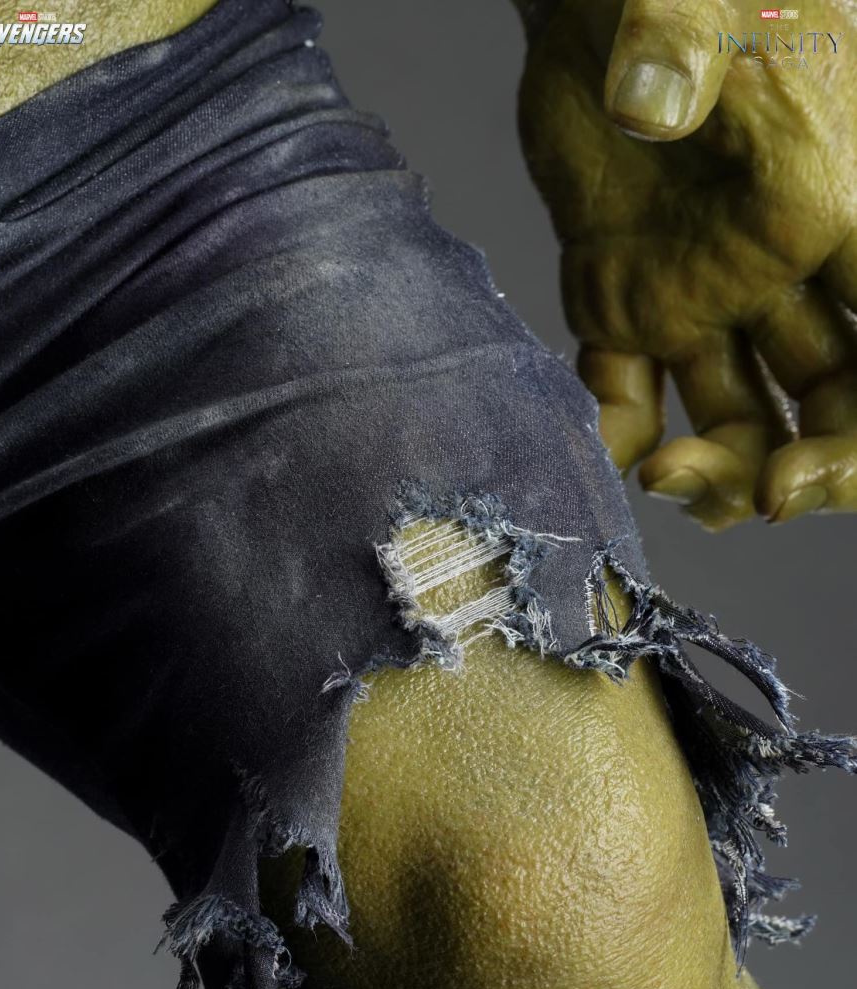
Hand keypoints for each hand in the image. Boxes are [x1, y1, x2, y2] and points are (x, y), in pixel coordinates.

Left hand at [516, 0, 856, 527]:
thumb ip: (682, 50)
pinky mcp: (622, 298)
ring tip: (666, 477)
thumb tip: (651, 100)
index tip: (815, 471)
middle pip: (827, 400)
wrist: (600, 5)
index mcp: (832, 208)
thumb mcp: (687, 5)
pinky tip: (608, 449)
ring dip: (717, 467)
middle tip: (768, 496)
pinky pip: (623, 385)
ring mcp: (699, 293)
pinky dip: (615, 428)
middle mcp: (779, 270)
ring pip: (733, 412)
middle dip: (811, 463)